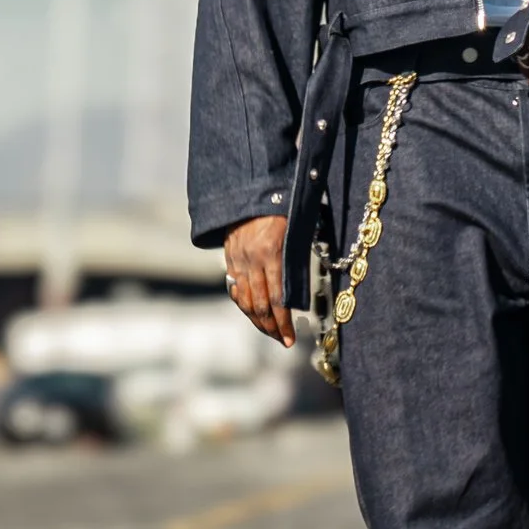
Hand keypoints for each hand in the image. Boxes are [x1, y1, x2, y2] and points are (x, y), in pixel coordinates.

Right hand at [221, 213, 294, 346]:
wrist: (254, 186)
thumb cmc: (285, 207)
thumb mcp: (297, 232)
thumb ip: (296, 261)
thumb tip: (298, 294)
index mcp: (272, 252)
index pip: (277, 299)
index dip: (283, 323)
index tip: (290, 340)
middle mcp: (252, 259)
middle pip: (259, 304)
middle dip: (271, 327)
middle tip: (282, 341)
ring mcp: (238, 258)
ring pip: (244, 299)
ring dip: (257, 320)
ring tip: (269, 332)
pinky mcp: (230, 255)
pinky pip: (235, 287)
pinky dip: (243, 303)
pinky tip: (252, 312)